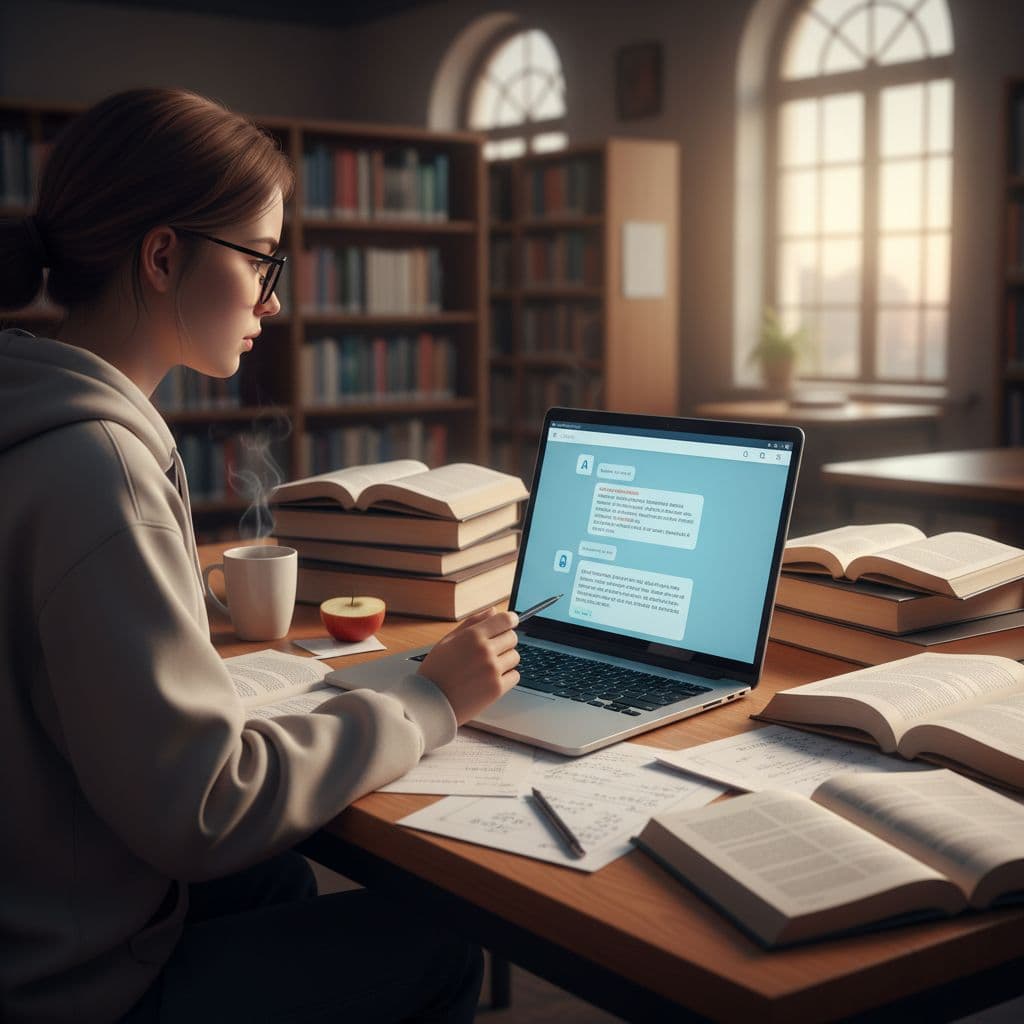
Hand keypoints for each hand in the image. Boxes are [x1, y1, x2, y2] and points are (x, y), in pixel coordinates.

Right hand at [418, 607, 519, 724]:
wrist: (430, 703)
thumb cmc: (436, 672)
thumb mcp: (448, 640)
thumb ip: (472, 623)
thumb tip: (492, 611)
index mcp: (472, 636)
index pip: (505, 620)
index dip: (510, 620)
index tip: (510, 623)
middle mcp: (485, 651)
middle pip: (512, 638)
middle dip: (504, 641)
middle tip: (491, 650)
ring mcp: (492, 670)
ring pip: (515, 657)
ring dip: (505, 660)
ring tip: (487, 667)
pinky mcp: (497, 688)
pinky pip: (515, 676)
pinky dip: (506, 677)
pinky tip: (490, 679)